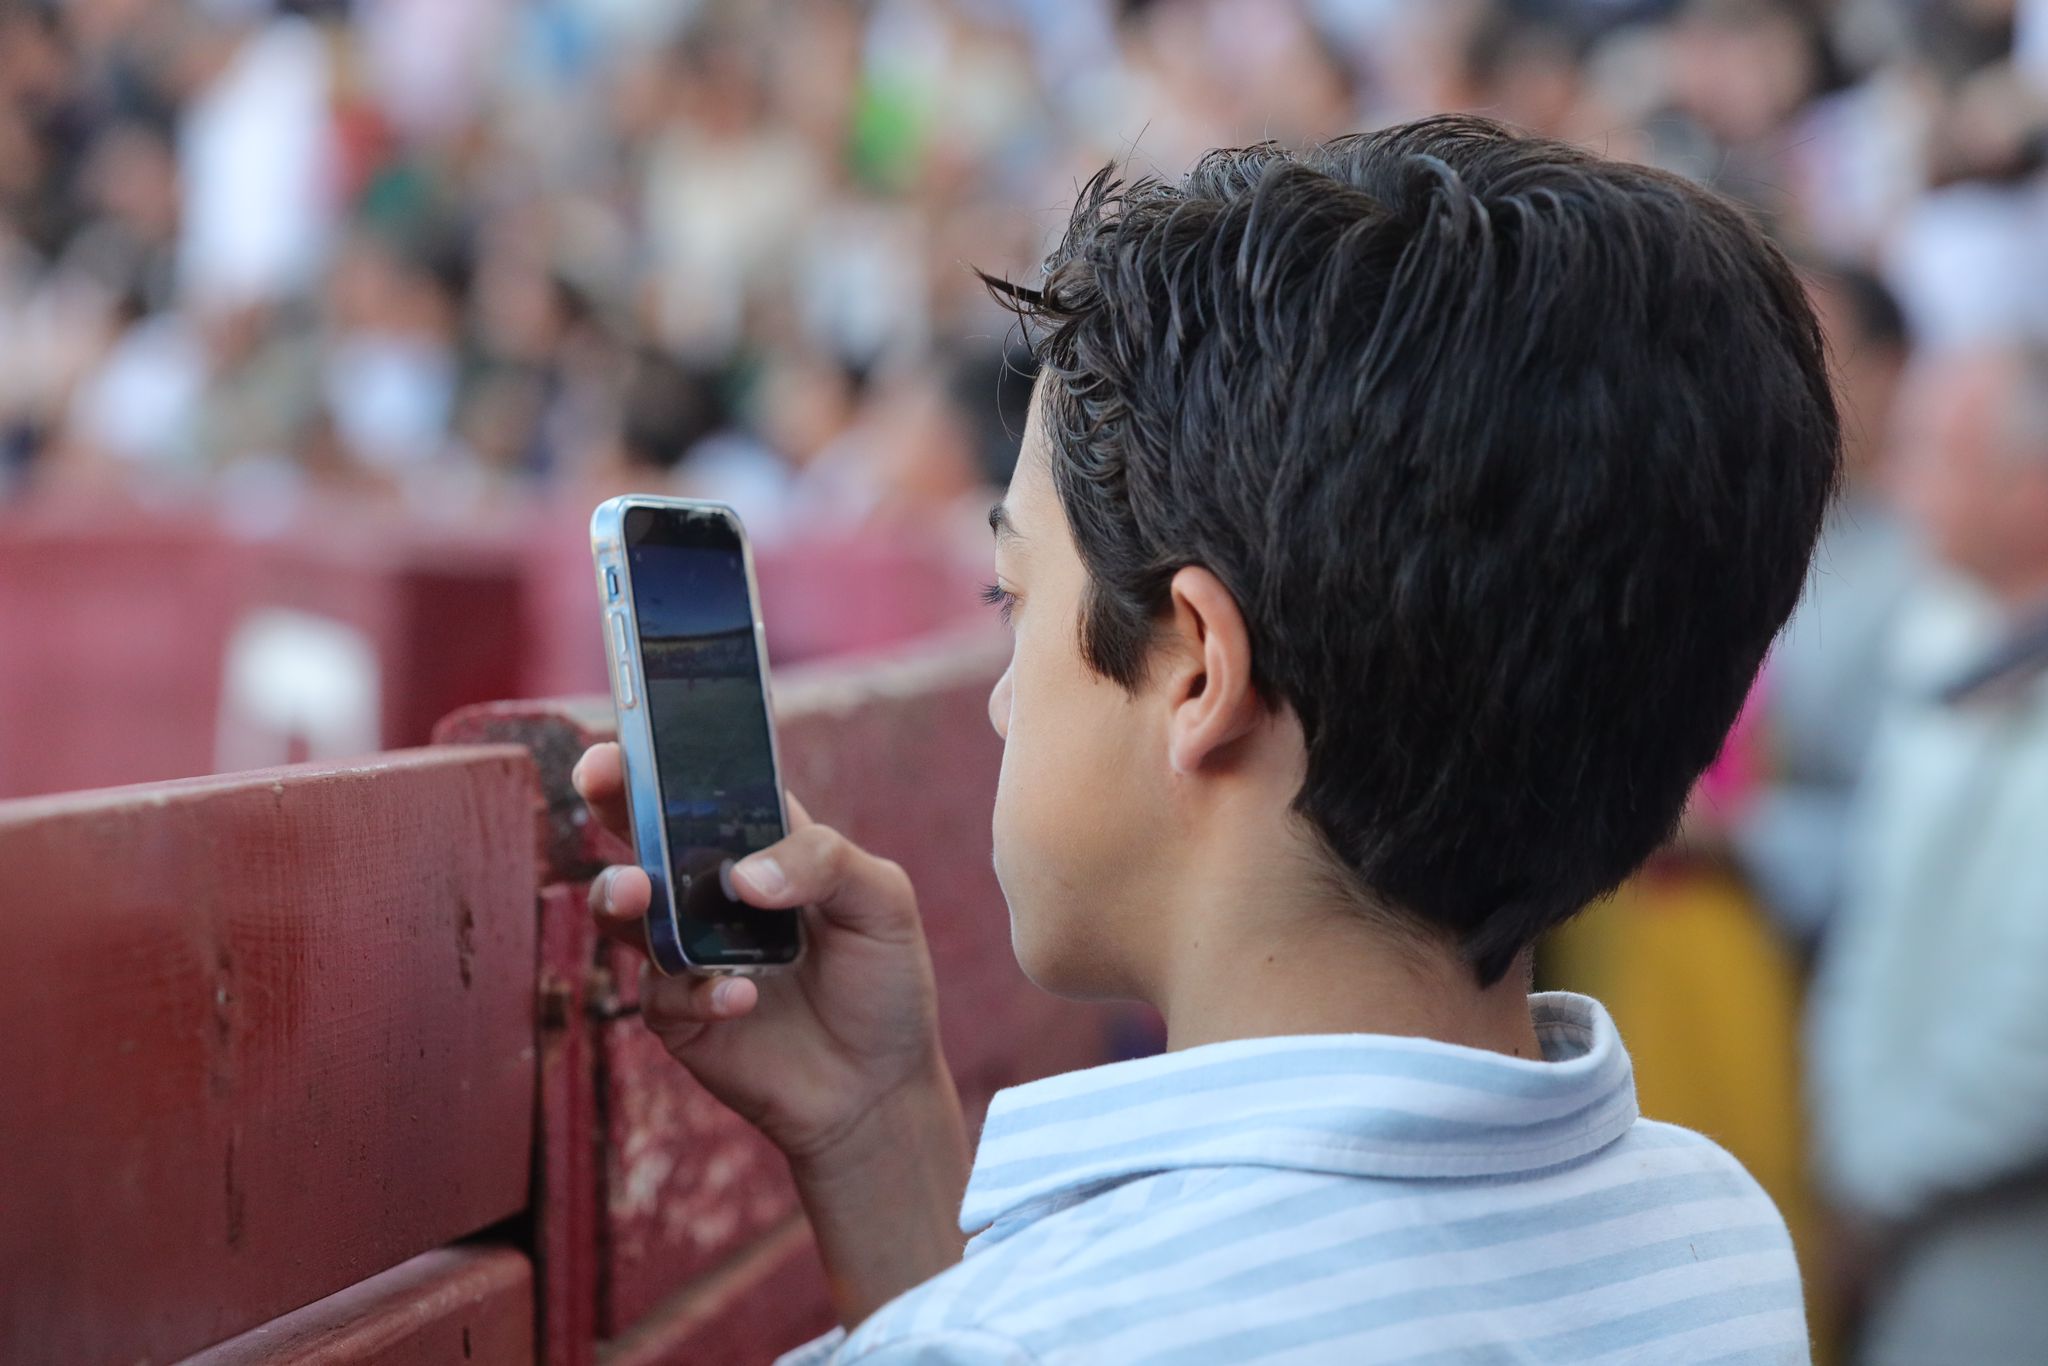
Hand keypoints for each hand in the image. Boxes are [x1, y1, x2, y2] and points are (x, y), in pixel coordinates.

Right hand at [573, 742, 969, 1325]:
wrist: (879, 1087)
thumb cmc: (885, 981)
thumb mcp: (883, 902)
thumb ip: (826, 863)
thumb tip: (745, 876)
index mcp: (763, 845)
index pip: (707, 787)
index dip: (666, 756)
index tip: (634, 733)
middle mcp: (713, 891)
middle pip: (645, 832)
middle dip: (613, 799)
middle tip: (599, 779)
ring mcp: (689, 951)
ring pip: (625, 908)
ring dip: (621, 892)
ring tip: (640, 890)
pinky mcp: (679, 1014)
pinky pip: (661, 991)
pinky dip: (696, 990)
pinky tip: (740, 997)